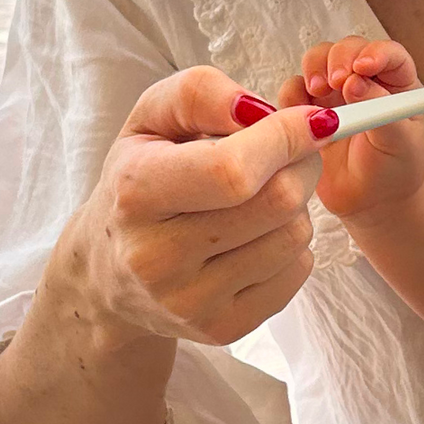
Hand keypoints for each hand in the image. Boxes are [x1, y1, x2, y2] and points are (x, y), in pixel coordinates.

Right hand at [53, 66, 325, 350]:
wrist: (108, 272)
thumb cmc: (140, 177)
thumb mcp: (151, 119)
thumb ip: (200, 94)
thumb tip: (259, 109)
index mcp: (136, 193)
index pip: (234, 170)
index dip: (286, 139)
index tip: (315, 119)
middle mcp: (156, 258)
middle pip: (278, 203)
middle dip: (302, 164)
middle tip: (293, 152)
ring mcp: (190, 302)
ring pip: (295, 236)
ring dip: (296, 205)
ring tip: (261, 196)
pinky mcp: (222, 329)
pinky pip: (297, 273)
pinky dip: (291, 244)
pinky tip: (257, 235)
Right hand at [280, 36, 423, 223]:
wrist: (371, 202)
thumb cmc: (394, 170)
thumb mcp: (399, 143)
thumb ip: (381, 112)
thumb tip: (356, 83)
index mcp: (396, 84)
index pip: (389, 54)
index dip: (375, 52)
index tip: (363, 67)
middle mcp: (364, 81)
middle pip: (346, 49)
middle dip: (338, 59)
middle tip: (336, 82)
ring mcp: (333, 94)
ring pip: (317, 61)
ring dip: (314, 69)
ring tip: (317, 93)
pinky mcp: (308, 111)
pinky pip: (292, 90)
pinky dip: (291, 95)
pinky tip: (301, 114)